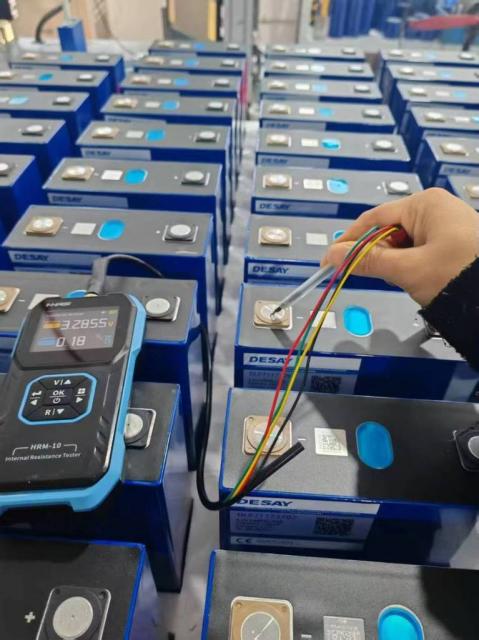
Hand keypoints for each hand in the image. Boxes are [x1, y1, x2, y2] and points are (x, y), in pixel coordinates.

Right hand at [323, 188, 478, 306]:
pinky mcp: (455, 240)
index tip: (331, 260)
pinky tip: (419, 278)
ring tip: (406, 279)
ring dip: (396, 262)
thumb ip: (367, 261)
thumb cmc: (460, 276)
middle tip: (376, 276)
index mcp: (425, 203)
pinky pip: (420, 249)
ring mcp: (447, 223)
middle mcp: (436, 207)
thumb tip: (332, 255)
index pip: (373, 218)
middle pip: (388, 230)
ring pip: (403, 243)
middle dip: (378, 254)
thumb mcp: (407, 270)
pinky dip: (411, 264)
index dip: (349, 240)